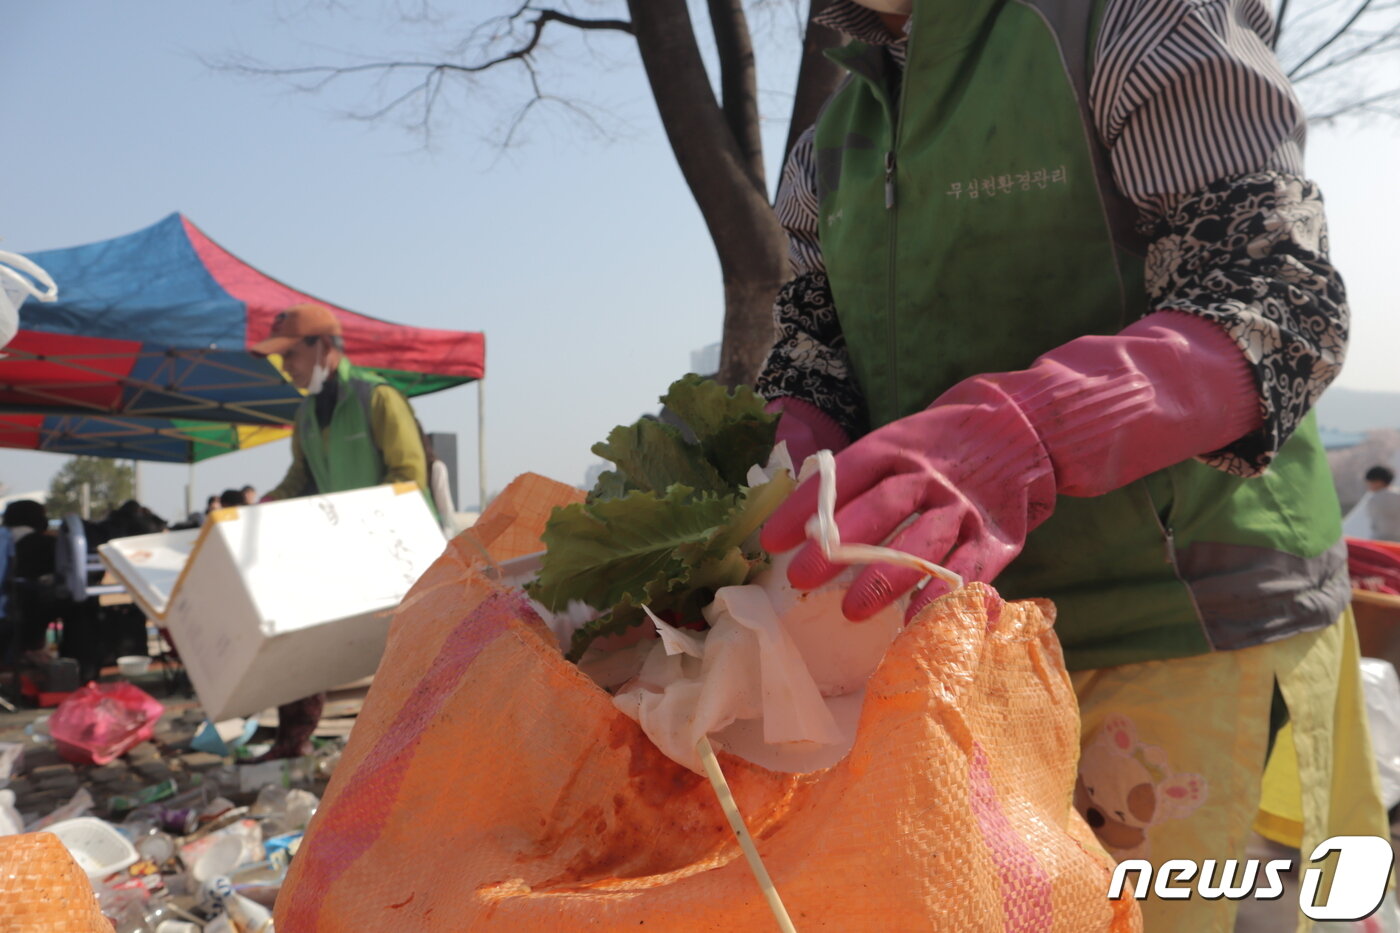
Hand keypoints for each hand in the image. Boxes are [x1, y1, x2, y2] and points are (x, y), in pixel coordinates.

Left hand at [761, 380, 1053, 621]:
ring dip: (886, 579)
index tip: (773, 540)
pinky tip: (912, 623)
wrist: (1022, 429)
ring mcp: (963, 508)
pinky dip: (939, 600)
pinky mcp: (995, 538)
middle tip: (803, 577)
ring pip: (922, 544)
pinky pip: (965, 572)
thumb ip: (856, 480)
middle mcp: (930, 476)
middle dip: (840, 547)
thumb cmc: (938, 447)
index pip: (845, 476)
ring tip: (852, 610)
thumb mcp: (898, 443)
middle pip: (881, 509)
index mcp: (897, 448)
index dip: (808, 506)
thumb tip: (797, 522)